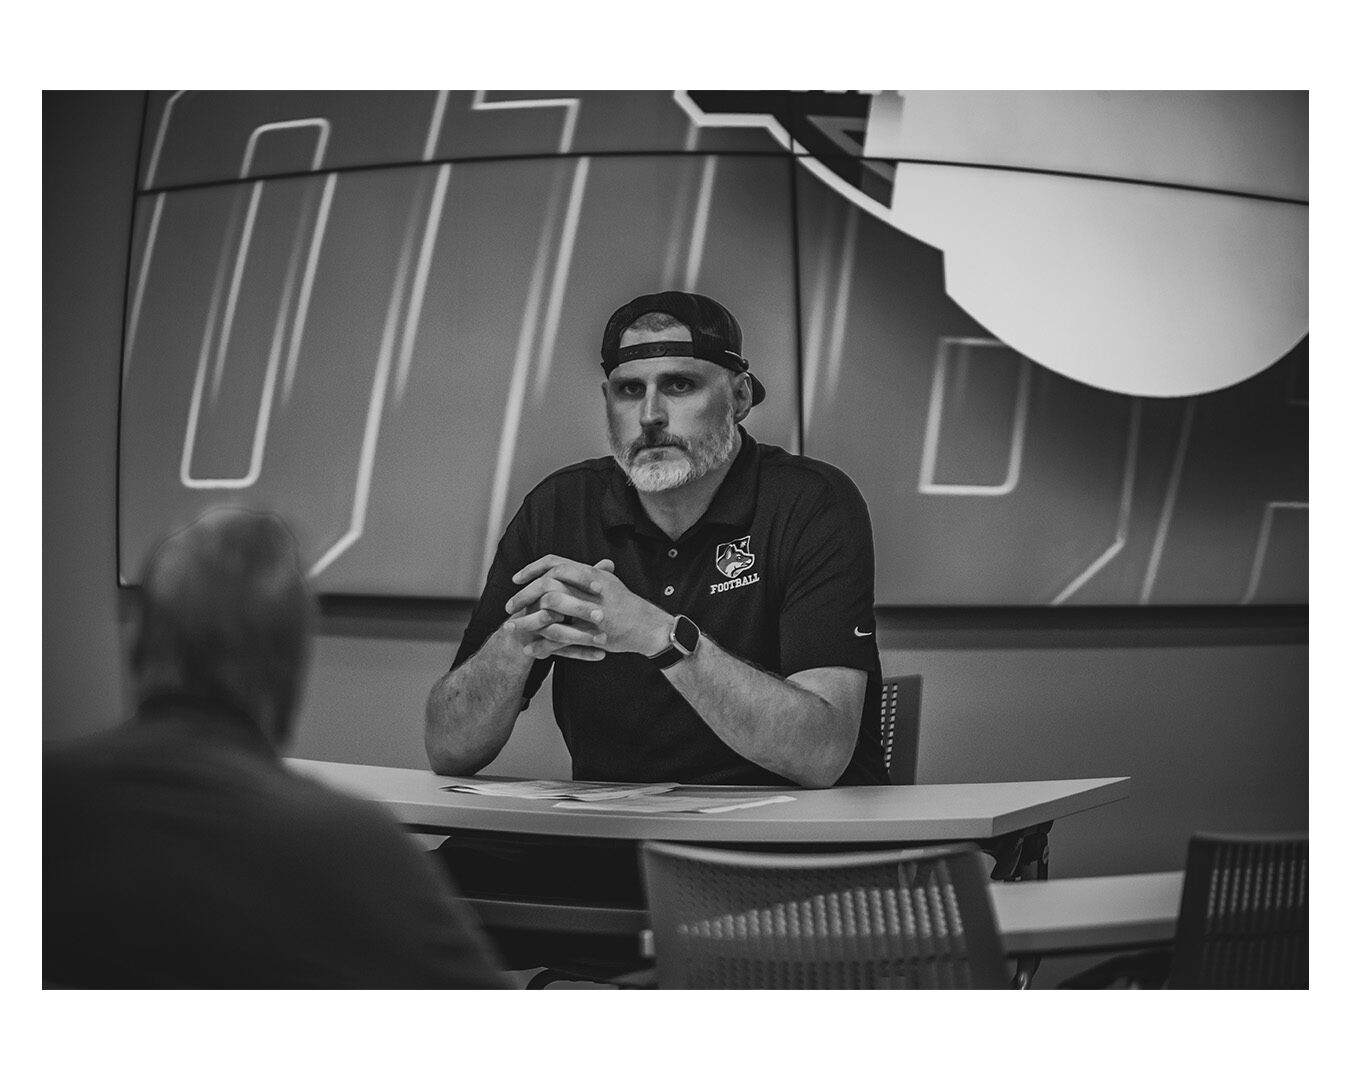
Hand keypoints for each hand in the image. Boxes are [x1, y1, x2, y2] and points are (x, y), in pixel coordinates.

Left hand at [507, 555, 672, 656]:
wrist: (647, 626)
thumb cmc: (627, 605)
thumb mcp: (607, 582)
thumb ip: (587, 574)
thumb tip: (568, 567)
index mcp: (589, 574)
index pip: (554, 563)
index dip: (532, 569)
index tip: (516, 578)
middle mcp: (588, 588)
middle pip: (546, 586)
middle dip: (523, 596)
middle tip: (509, 606)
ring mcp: (589, 610)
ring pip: (547, 613)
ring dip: (526, 621)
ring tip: (510, 627)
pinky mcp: (590, 633)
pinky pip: (559, 639)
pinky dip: (542, 645)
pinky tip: (530, 648)